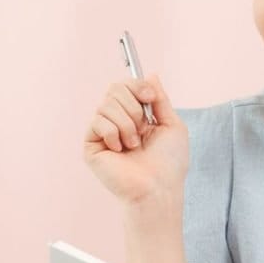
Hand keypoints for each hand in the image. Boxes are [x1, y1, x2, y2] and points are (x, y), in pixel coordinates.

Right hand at [83, 74, 188, 204]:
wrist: (158, 187)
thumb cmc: (169, 162)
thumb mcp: (172, 124)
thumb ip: (159, 99)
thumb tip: (150, 75)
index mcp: (136, 116)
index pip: (126, 85)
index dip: (137, 85)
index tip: (149, 96)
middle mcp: (117, 121)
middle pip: (114, 88)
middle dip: (134, 106)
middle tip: (143, 128)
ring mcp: (103, 133)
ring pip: (107, 104)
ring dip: (128, 124)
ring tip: (134, 145)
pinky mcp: (91, 145)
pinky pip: (98, 121)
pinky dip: (114, 133)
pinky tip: (120, 150)